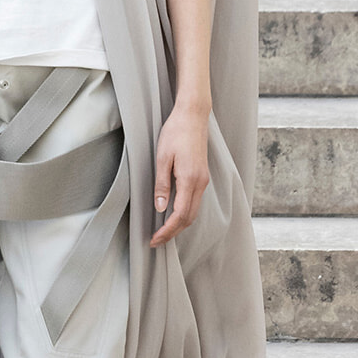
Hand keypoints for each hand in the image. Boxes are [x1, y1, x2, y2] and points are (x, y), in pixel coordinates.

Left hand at [150, 98, 210, 248]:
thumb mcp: (162, 158)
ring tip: (163, 231)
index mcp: (190, 179)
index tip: (154, 239)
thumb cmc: (175, 132)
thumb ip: (162, 184)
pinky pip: (195, 201)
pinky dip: (184, 213)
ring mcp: (203, 180)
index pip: (180, 214)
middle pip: (189, 218)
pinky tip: (173, 214)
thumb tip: (160, 207)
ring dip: (179, 224)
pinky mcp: (202, 176)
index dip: (167, 230)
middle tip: (156, 241)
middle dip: (173, 232)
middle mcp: (200, 183)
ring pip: (193, 211)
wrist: (193, 116)